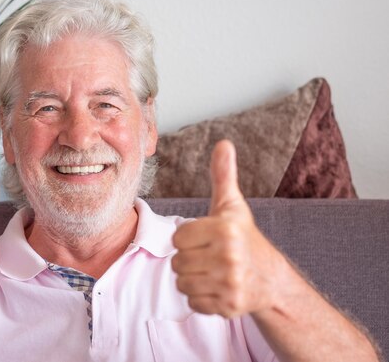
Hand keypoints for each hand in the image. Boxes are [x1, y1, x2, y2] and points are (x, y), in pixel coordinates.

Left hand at [171, 140, 284, 317]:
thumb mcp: (231, 205)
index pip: (178, 237)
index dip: (189, 238)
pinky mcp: (229, 305)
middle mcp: (229, 256)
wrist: (270, 278)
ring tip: (211, 271)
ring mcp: (230, 283)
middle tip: (209, 256)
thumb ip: (222, 175)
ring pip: (182, 283)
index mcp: (225, 228)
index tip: (206, 238)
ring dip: (192, 279)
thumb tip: (223, 143)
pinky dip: (200, 298)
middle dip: (189, 259)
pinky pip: (192, 302)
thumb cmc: (243, 237)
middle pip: (178, 262)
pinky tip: (216, 287)